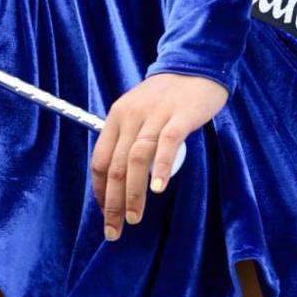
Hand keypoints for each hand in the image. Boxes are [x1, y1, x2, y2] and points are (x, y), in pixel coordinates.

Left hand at [91, 72, 226, 240]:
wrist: (196, 66)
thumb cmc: (168, 96)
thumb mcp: (139, 112)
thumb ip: (129, 139)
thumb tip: (120, 177)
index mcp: (117, 116)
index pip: (100, 160)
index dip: (100, 191)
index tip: (105, 214)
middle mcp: (131, 116)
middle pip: (115, 165)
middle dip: (113, 202)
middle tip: (115, 230)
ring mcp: (156, 115)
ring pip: (137, 159)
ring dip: (133, 193)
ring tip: (134, 218)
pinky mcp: (180, 116)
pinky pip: (167, 144)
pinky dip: (161, 168)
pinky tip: (159, 189)